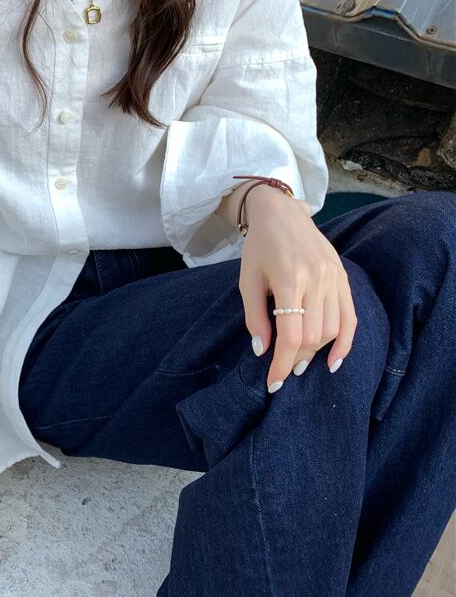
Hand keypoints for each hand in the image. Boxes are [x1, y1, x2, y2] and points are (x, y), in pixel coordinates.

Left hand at [237, 183, 357, 390]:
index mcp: (289, 280)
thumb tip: (262, 350)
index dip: (282, 363)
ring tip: (300, 361)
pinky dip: (345, 342)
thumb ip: (255, 316)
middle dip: (298, 360)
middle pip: (313, 336)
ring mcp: (334, 278)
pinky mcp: (343, 278)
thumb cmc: (259, 248)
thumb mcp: (247, 281)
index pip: (291, 335)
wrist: (282, 214)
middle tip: (284, 370)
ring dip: (317, 352)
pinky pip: (350, 317)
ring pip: (332, 329)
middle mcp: (316, 280)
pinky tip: (334, 361)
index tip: (273, 382)